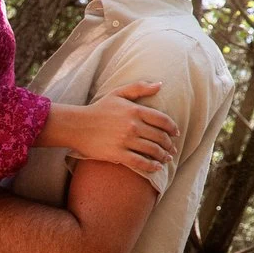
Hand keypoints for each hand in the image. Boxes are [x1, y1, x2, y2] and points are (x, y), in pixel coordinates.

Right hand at [43, 82, 178, 174]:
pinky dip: (151, 166)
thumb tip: (160, 85)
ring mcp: (126, 140)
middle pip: (159, 136)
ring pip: (152, 150)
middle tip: (172, 149)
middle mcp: (133, 125)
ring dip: (163, 155)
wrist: (77, 126)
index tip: (176, 133)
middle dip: (169, 144)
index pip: (162, 120)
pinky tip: (157, 167)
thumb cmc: (99, 109)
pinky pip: (139, 162)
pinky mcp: (117, 153)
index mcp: (136, 110)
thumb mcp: (119, 93)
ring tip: (167, 158)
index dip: (172, 128)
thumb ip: (140, 88)